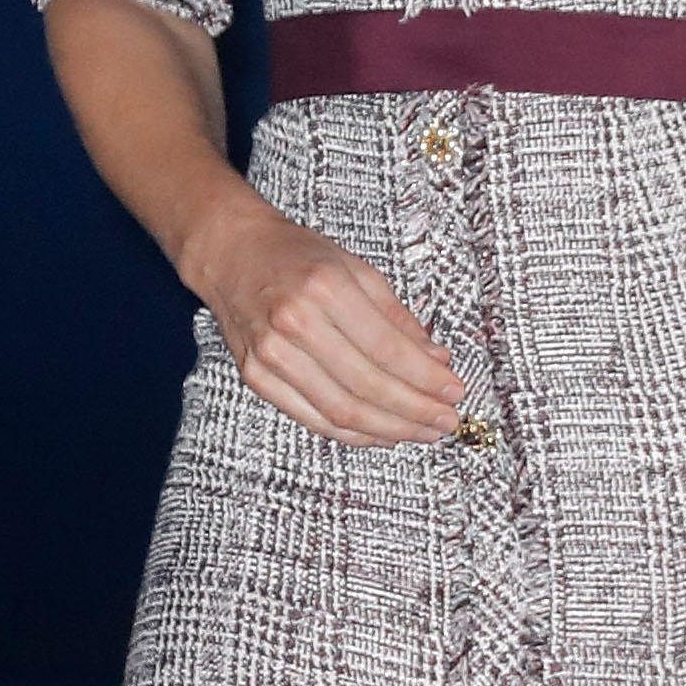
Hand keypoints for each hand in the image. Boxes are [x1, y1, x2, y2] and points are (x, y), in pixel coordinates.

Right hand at [183, 190, 462, 446]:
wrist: (231, 252)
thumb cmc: (296, 255)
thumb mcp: (356, 268)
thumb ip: (398, 318)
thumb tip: (436, 360)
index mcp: (326, 288)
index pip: (388, 350)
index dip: (426, 379)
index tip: (454, 392)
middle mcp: (295, 323)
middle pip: (367, 386)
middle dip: (415, 411)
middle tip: (445, 421)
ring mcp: (271, 354)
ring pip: (341, 411)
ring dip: (389, 429)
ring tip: (421, 432)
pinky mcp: (256, 376)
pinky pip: (312, 418)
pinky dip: (351, 434)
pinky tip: (381, 434)